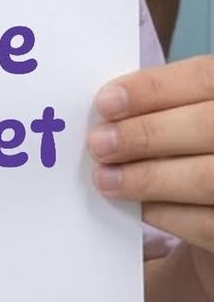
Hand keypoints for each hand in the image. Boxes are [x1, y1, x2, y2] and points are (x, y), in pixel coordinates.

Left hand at [89, 58, 213, 300]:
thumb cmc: (198, 146)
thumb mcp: (189, 113)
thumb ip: (163, 107)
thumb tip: (107, 112)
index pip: (204, 78)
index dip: (153, 88)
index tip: (106, 102)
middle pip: (207, 126)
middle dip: (146, 134)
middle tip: (99, 144)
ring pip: (206, 178)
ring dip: (148, 178)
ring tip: (106, 178)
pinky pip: (206, 223)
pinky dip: (167, 213)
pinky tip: (139, 207)